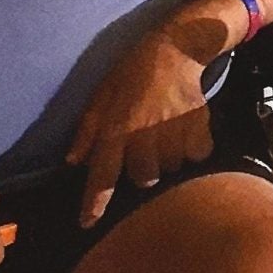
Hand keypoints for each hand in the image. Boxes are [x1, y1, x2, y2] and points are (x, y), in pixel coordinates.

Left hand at [67, 3, 226, 226]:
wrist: (176, 47)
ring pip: (171, 168)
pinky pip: (197, 155)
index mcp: (116, 130)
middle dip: (142, 172)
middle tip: (144, 154)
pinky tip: (189, 137)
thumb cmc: (132, 70)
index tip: (88, 224)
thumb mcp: (101, 95)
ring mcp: (173, 131)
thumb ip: (88, 130)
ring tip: (167, 143)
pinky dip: (194, 151)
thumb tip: (73, 161)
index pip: (102, 175)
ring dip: (167, 161)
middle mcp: (143, 135)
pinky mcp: (199, 124)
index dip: (94, 203)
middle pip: (143, 178)